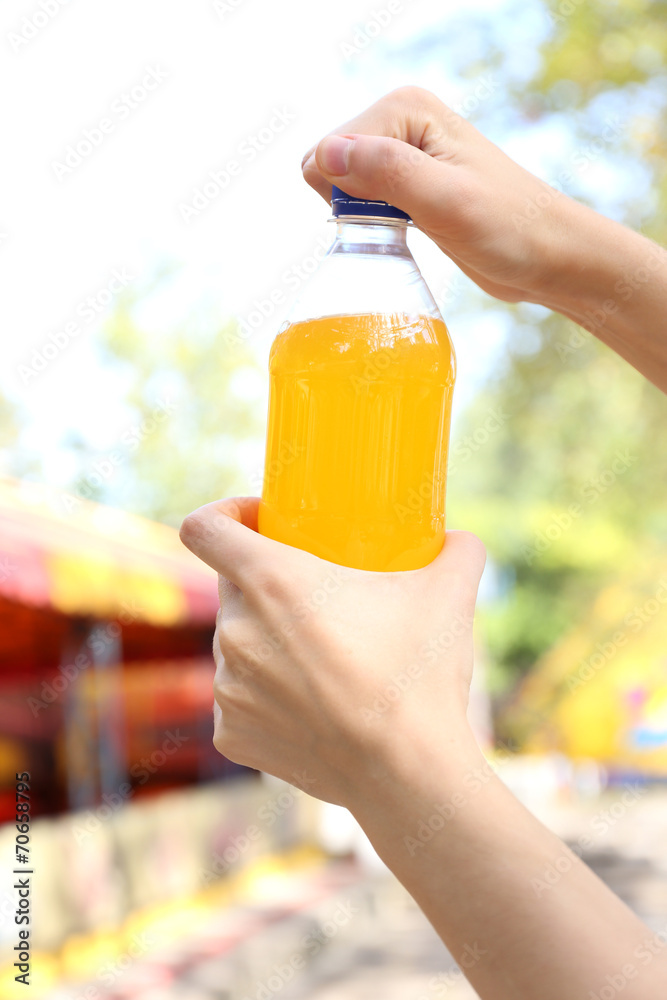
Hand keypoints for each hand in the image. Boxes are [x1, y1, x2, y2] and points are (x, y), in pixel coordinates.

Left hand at [180, 496, 485, 807]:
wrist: (407, 772)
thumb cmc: (420, 674)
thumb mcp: (449, 592)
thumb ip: (457, 550)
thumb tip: (461, 539)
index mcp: (271, 582)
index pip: (204, 528)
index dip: (225, 515)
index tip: (260, 522)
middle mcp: (236, 631)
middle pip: (231, 587)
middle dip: (266, 584)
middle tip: (317, 596)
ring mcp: (228, 688)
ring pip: (238, 643)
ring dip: (268, 641)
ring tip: (322, 658)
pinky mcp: (231, 734)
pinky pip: (240, 698)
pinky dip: (267, 696)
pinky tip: (311, 705)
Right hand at [301, 85, 578, 307]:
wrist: (547, 254)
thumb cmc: (509, 228)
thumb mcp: (446, 202)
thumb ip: (387, 172)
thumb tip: (328, 153)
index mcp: (404, 108)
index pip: (328, 151)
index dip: (350, 195)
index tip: (399, 213)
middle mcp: (399, 121)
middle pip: (328, 166)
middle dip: (353, 204)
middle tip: (406, 220)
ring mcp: (402, 152)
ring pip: (340, 186)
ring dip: (363, 217)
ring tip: (412, 225)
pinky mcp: (407, 182)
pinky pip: (358, 200)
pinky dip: (371, 223)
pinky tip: (406, 231)